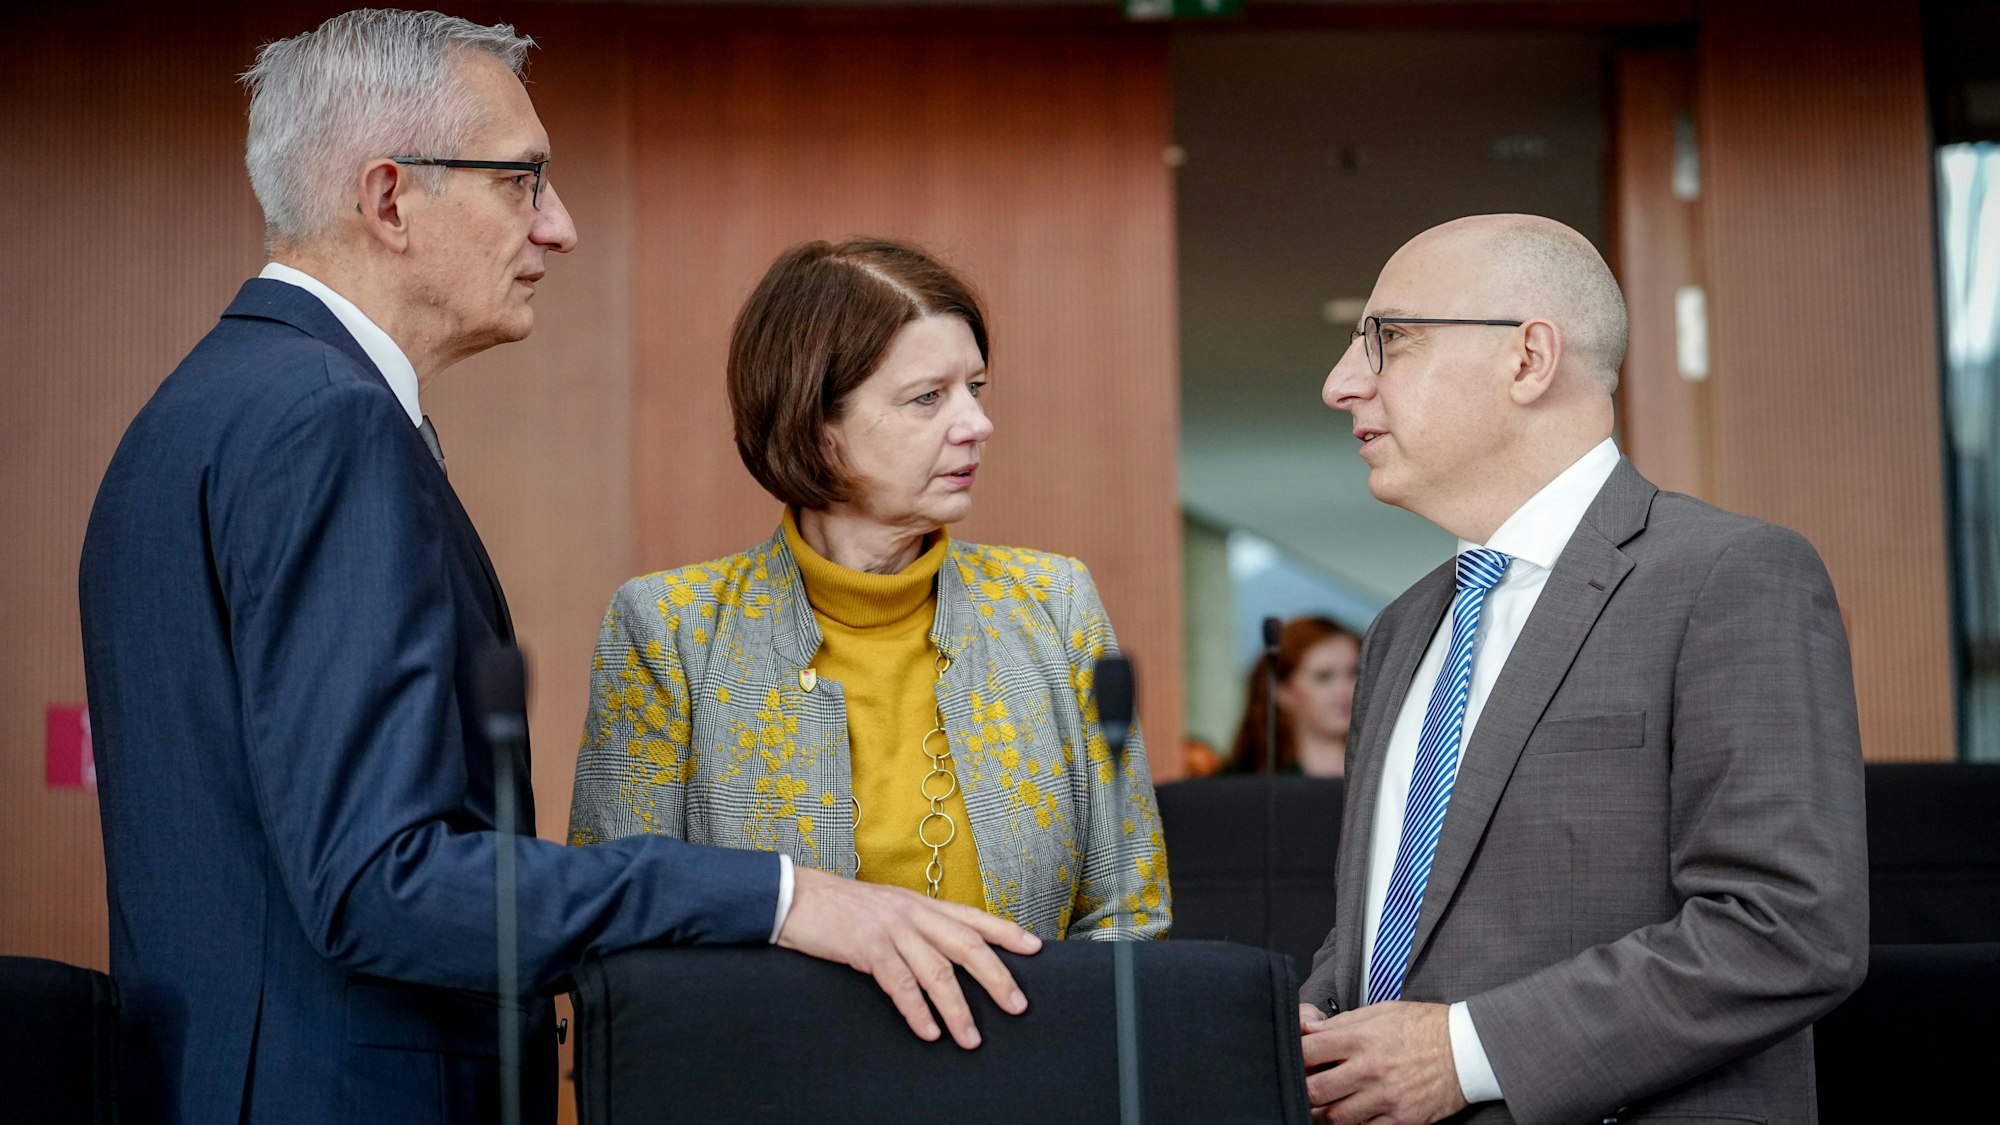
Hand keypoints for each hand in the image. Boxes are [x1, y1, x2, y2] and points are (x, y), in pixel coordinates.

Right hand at [775, 866, 1040, 1048]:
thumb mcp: (888, 908)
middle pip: (967, 947)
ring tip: (971, 1038)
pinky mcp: (868, 948)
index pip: (974, 918)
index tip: (1035, 949)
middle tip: (1017, 1006)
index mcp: (921, 904)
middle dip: (996, 978)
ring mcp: (892, 930)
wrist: (798, 898)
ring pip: (938, 972)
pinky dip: (917, 1011)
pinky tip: (929, 1032)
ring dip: (958, 1009)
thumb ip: (918, 925)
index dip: (1007, 933)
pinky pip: (900, 985)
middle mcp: (914, 913)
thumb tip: (946, 950)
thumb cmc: (844, 909)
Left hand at [1299, 1001, 1467, 1124]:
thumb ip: (1342, 1022)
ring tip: (1323, 1107)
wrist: (1468, 1048)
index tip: (1297, 1059)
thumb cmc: (1425, 1026)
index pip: (1308, 1050)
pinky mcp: (1402, 1118)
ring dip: (1323, 1114)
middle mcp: (1370, 1068)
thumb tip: (1310, 1029)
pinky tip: (1353, 1117)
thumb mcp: (1381, 1011)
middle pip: (1315, 1089)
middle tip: (1306, 1088)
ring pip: (1335, 1117)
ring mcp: (1386, 1096)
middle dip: (1304, 1090)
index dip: (1296, 1056)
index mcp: (1362, 1037)